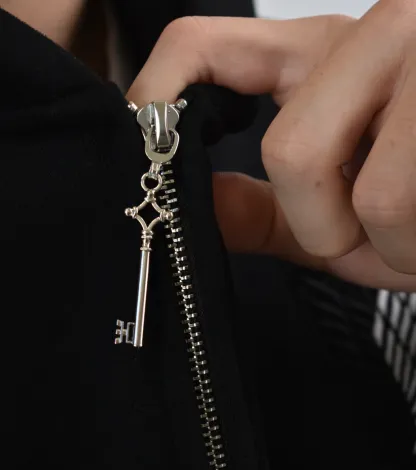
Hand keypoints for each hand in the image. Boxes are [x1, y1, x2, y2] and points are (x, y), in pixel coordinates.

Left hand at [128, 3, 415, 290]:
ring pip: (364, 194)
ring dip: (394, 248)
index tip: (144, 147)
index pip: (205, 46)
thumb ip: (266, 209)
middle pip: (290, 150)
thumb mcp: (341, 208)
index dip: (157, 96)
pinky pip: (405, 206)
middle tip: (371, 234)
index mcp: (325, 54)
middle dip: (327, 227)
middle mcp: (379, 30)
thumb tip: (193, 204)